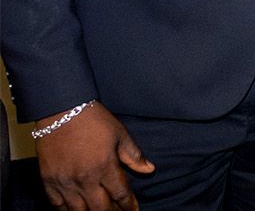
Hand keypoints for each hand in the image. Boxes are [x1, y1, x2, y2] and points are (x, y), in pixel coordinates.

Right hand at [35, 101, 153, 210]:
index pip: (121, 195)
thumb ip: (133, 155)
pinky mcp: (48, 180)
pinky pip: (56, 204)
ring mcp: (64, 182)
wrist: (61, 110)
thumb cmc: (93, 120)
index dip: (129, 205)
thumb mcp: (120, 134)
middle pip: (101, 208)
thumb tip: (149, 169)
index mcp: (105, 167)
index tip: (134, 210)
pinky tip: (75, 210)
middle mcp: (84, 179)